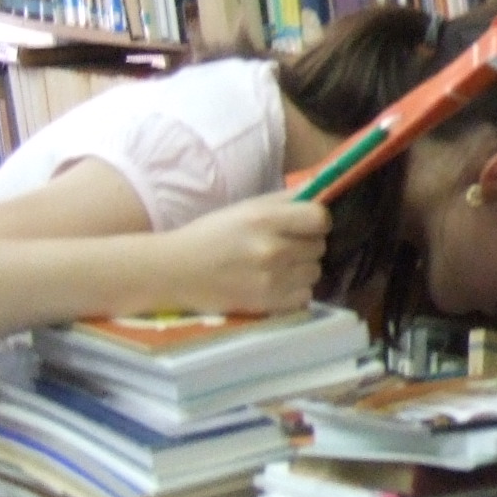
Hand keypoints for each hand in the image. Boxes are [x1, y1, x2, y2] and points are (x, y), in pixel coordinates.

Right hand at [162, 192, 329, 314]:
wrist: (175, 271)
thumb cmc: (211, 235)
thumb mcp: (245, 207)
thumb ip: (284, 200)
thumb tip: (321, 192)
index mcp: (265, 219)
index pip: (320, 218)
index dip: (317, 221)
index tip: (305, 225)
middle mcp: (273, 249)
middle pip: (320, 246)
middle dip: (306, 245)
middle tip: (284, 246)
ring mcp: (272, 279)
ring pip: (315, 272)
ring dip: (302, 269)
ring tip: (278, 266)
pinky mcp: (268, 304)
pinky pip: (305, 296)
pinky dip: (294, 292)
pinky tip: (275, 284)